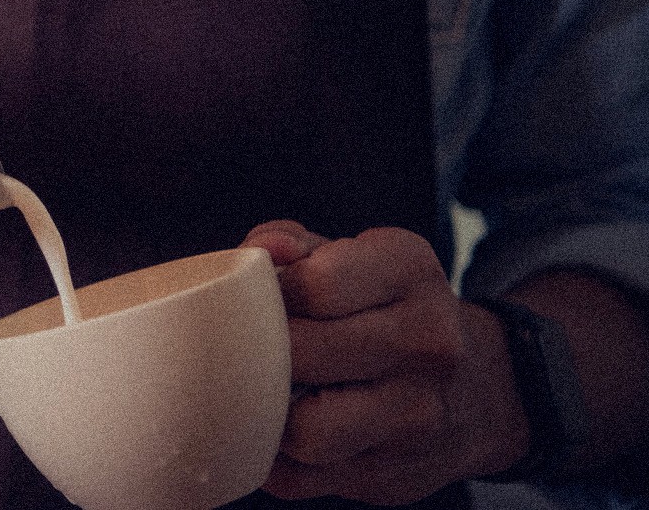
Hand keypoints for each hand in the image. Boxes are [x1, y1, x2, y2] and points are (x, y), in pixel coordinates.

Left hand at [241, 221, 529, 503]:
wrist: (475, 390)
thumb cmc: (380, 310)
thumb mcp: (348, 256)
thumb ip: (286, 243)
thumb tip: (258, 253)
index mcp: (411, 272)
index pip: (314, 285)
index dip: (269, 293)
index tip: (264, 300)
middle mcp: (429, 344)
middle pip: (301, 356)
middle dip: (258, 352)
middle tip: (248, 347)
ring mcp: (417, 418)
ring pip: (303, 432)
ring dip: (267, 412)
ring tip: (266, 390)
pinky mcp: (393, 476)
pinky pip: (299, 479)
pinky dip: (272, 456)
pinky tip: (279, 430)